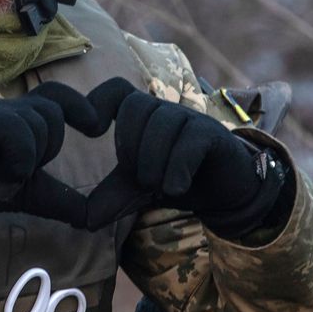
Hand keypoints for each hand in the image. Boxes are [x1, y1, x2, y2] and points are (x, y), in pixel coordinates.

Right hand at [0, 82, 105, 225]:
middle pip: (53, 110)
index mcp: (18, 120)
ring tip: (3, 174)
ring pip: (41, 122)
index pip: (55, 96)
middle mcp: (8, 109)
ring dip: (30, 158)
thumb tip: (93, 217)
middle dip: (49, 145)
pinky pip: (22, 134)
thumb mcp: (28, 193)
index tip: (97, 126)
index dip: (80, 105)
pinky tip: (0, 175)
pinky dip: (19, 161)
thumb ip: (59, 198)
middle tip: (21, 171)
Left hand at [84, 78, 284, 236]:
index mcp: (143, 116)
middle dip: (130, 145)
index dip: (97, 102)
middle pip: (136, 106)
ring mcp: (191, 119)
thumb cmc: (177, 180)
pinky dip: (177, 167)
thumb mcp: (140, 190)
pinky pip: (190, 141)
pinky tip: (175, 189)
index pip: (115, 90)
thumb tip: (86, 221)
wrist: (226, 194)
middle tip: (139, 178)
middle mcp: (165, 110)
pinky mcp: (214, 135)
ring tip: (157, 187)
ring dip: (153, 161)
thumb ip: (114, 197)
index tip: (90, 131)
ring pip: (163, 122)